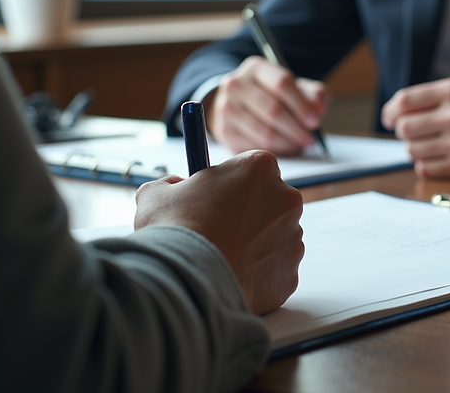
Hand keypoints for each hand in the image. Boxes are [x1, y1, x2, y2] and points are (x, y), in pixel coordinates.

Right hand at [133, 150, 304, 314]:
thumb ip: (171, 184)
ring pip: (275, 237)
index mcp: (258, 168)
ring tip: (220, 256)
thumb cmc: (175, 232)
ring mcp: (293, 238)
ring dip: (254, 244)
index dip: (234, 183)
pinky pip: (275, 271)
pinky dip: (257, 275)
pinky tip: (230, 276)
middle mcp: (286, 199)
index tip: (219, 196)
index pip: (254, 168)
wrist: (186, 282)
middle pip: (271, 201)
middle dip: (249, 214)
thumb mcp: (156, 194)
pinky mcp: (290, 274)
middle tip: (218, 229)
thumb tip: (174, 187)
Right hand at [207, 56, 328, 154]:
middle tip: (310, 138)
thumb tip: (319, 108)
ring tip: (300, 144)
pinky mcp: (224, 131)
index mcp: (256, 68)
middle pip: (273, 110)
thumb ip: (312, 94)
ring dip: (288, 143)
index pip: (282, 83)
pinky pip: (255, 147)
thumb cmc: (271, 95)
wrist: (235, 104)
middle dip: (297, 128)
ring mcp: (226, 108)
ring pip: (265, 132)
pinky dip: (274, 151)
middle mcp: (236, 84)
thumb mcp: (293, 88)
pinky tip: (284, 148)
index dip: (302, 105)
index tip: (315, 121)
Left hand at [380, 78, 449, 177]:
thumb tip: (395, 114)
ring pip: (412, 150)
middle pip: (404, 128)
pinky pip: (425, 168)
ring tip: (431, 144)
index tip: (389, 118)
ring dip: (415, 148)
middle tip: (415, 132)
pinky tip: (439, 157)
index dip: (390, 112)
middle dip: (404, 131)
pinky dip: (426, 164)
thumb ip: (433, 98)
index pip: (403, 102)